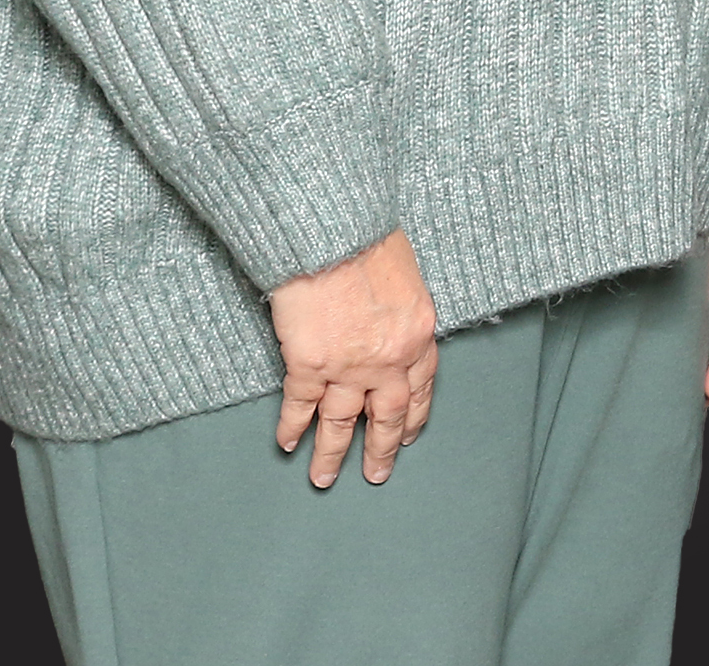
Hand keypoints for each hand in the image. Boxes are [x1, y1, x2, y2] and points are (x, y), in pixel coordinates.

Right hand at [269, 229, 438, 487]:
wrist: (333, 230)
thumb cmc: (367, 238)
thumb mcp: (406, 276)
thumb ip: (400, 311)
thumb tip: (389, 326)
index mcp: (417, 335)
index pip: (421, 388)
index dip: (413, 417)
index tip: (408, 436)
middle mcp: (388, 360)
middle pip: (387, 416)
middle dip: (381, 449)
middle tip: (376, 474)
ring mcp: (349, 366)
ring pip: (342, 423)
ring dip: (332, 454)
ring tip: (324, 478)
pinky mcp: (309, 364)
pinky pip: (300, 405)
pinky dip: (292, 427)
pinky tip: (287, 443)